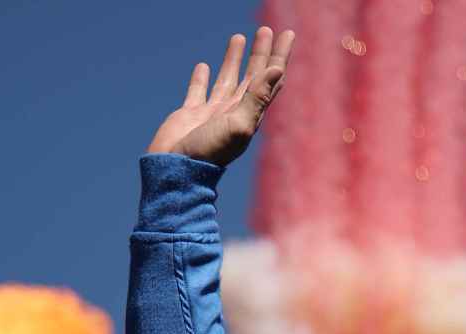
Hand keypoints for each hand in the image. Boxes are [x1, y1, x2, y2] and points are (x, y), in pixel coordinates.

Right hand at [146, 26, 294, 167]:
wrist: (178, 170)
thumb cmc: (209, 152)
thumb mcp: (238, 124)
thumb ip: (257, 97)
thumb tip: (278, 70)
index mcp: (251, 113)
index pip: (270, 78)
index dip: (279, 56)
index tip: (288, 34)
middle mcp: (235, 111)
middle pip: (253, 75)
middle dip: (261, 52)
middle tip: (266, 29)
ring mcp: (213, 112)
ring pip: (228, 79)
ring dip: (235, 59)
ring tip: (239, 36)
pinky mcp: (191, 114)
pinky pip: (198, 90)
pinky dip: (201, 78)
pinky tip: (204, 66)